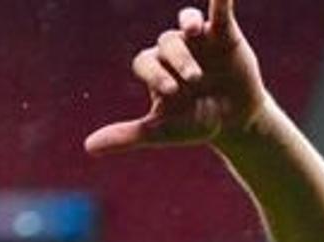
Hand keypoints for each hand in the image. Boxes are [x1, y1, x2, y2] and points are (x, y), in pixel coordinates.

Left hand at [84, 0, 271, 154]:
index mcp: (155, 68)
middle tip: (193, 82)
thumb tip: (88, 147)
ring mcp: (198, 39)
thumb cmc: (194, 124)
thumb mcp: (161, 132)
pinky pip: (220, 10)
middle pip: (167, 43)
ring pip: (187, 22)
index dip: (155, 73)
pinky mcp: (223, 33)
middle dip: (178, 60)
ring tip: (195, 32)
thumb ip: (127, 136)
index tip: (171, 92)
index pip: (145, 62)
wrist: (235, 122)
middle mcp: (173, 49)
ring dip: (189, 25)